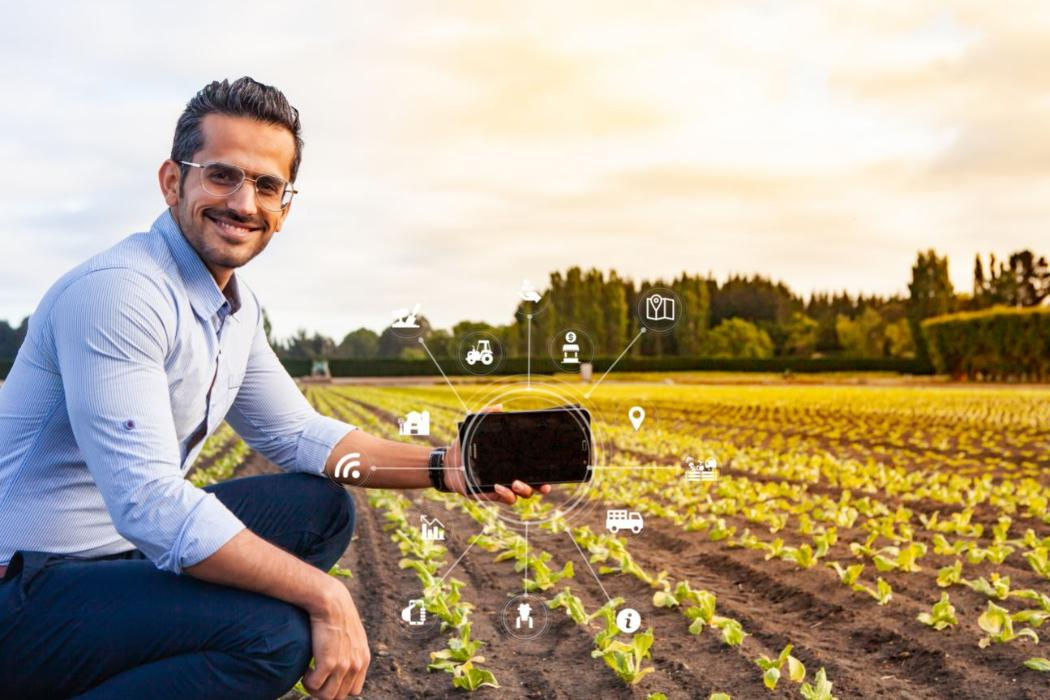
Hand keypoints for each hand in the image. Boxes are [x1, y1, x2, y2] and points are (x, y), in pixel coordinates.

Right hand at [303, 578, 370, 697]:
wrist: (332, 602)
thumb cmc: (338, 616)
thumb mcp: (352, 636)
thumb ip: (351, 652)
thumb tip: (340, 666)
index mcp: (363, 660)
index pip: (354, 691)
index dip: (339, 688)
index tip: (328, 680)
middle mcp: (356, 665)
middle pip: (339, 696)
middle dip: (325, 690)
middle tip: (315, 679)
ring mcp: (343, 666)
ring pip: (326, 696)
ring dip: (315, 689)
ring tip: (309, 675)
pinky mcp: (328, 663)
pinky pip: (314, 686)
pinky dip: (307, 681)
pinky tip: (306, 669)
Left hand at [442, 405, 552, 503]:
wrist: (447, 462)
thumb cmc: (464, 446)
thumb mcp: (474, 428)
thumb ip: (486, 415)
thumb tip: (500, 406)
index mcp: (512, 460)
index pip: (533, 466)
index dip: (545, 470)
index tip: (552, 468)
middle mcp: (511, 474)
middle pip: (535, 485)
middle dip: (542, 487)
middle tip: (543, 485)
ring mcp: (503, 486)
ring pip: (523, 494)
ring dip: (525, 490)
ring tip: (516, 482)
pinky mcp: (492, 494)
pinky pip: (506, 499)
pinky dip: (506, 494)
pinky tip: (498, 485)